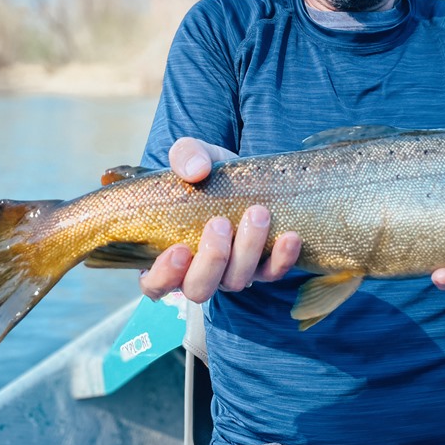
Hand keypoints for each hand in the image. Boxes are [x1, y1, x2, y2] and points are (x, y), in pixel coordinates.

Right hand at [138, 137, 301, 302]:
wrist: (242, 175)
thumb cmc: (206, 174)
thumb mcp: (192, 156)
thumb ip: (185, 156)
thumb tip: (195, 170)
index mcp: (168, 255)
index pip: (155, 285)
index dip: (164, 276)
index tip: (178, 249)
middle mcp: (198, 272)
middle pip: (199, 289)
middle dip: (212, 260)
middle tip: (220, 223)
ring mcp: (231, 273)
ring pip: (237, 281)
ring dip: (247, 250)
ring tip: (257, 213)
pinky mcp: (262, 268)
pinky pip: (272, 273)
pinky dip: (281, 258)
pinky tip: (290, 236)